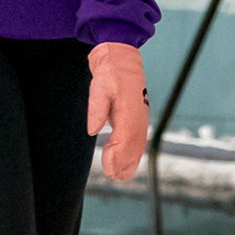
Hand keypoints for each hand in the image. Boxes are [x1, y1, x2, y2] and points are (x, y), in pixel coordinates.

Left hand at [86, 42, 147, 181]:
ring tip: (119, 176)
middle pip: (135, 145)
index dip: (119, 154)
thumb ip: (96, 108)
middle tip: (113, 176)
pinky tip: (126, 163)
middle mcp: (139, 115)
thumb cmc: (110, 72)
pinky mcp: (138, 117)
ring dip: (130, 161)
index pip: (127, 136)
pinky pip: (138, 139)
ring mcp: (141, 116)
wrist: (122, 58)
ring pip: (139, 144)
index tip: (109, 165)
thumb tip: (93, 131)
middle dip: (125, 162)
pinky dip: (133, 153)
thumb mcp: (99, 86)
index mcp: (130, 108)